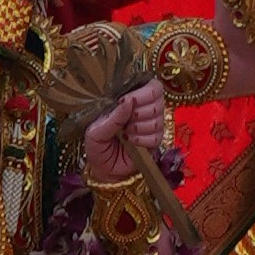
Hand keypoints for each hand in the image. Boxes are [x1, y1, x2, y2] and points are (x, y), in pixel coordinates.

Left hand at [79, 75, 178, 196]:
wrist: (104, 170)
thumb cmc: (97, 146)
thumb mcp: (96, 131)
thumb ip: (112, 116)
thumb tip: (128, 100)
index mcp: (130, 98)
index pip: (150, 84)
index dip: (143, 92)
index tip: (128, 101)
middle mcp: (144, 107)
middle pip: (158, 97)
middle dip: (140, 111)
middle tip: (126, 121)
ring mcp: (152, 123)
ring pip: (158, 117)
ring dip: (139, 127)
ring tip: (125, 134)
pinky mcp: (156, 140)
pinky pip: (157, 136)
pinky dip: (142, 140)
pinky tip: (132, 142)